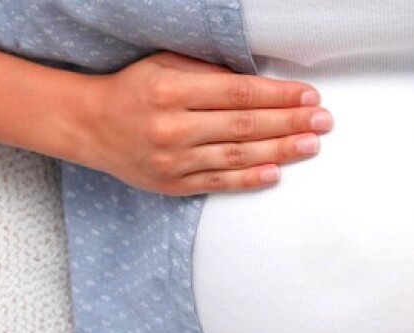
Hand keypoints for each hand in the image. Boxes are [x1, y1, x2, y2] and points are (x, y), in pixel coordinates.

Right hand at [77, 51, 332, 194]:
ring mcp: (173, 161)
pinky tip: (276, 173)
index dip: (278, 95)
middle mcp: (173, 127)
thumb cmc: (134, 90)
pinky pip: (218, 183)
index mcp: (173, 91)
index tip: (308, 95)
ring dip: (279, 150)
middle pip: (245, 126)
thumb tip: (260, 84)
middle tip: (323, 121)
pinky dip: (249, 179)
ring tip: (311, 145)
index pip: (239, 93)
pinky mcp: (172, 185)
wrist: (90, 126)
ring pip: (236, 156)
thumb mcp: (165, 67)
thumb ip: (209, 75)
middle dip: (289, 122)